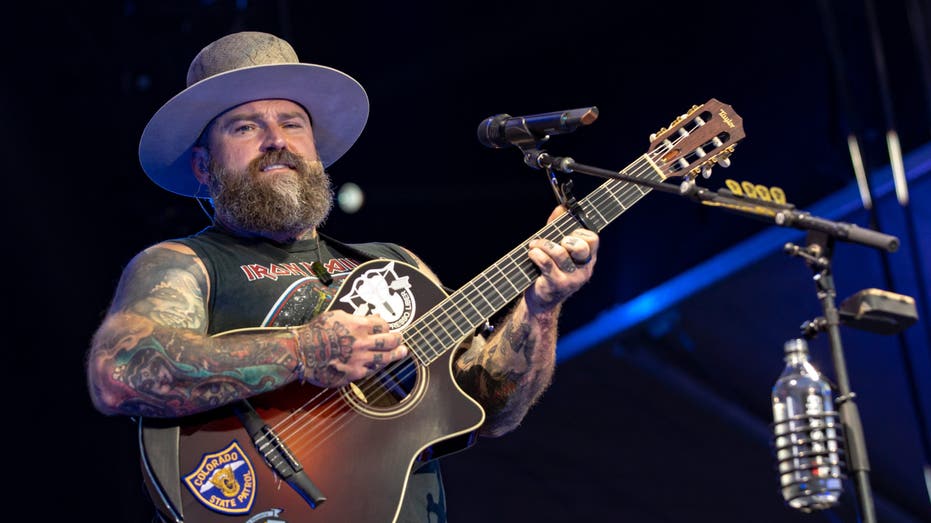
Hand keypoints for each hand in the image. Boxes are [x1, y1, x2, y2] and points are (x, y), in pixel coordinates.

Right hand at [293, 310, 407, 387]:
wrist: (301, 353)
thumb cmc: (315, 332)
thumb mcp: (335, 316)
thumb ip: (355, 318)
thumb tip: (370, 318)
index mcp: (358, 326)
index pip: (382, 325)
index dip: (386, 327)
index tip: (387, 328)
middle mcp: (362, 343)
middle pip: (389, 342)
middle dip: (398, 340)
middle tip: (401, 340)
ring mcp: (359, 361)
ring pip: (384, 359)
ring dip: (395, 355)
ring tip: (402, 353)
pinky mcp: (353, 375)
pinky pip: (370, 372)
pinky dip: (376, 367)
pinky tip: (380, 365)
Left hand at [525, 207, 598, 314]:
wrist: (541, 302)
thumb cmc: (549, 272)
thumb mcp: (557, 249)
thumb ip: (559, 229)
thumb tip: (561, 208)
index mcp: (588, 259)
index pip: (592, 239)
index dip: (578, 232)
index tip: (565, 234)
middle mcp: (584, 270)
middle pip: (582, 246)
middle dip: (566, 239)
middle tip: (555, 242)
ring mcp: (572, 279)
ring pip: (561, 253)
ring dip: (543, 245)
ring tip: (534, 246)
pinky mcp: (557, 285)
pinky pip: (547, 263)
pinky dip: (537, 254)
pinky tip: (531, 253)